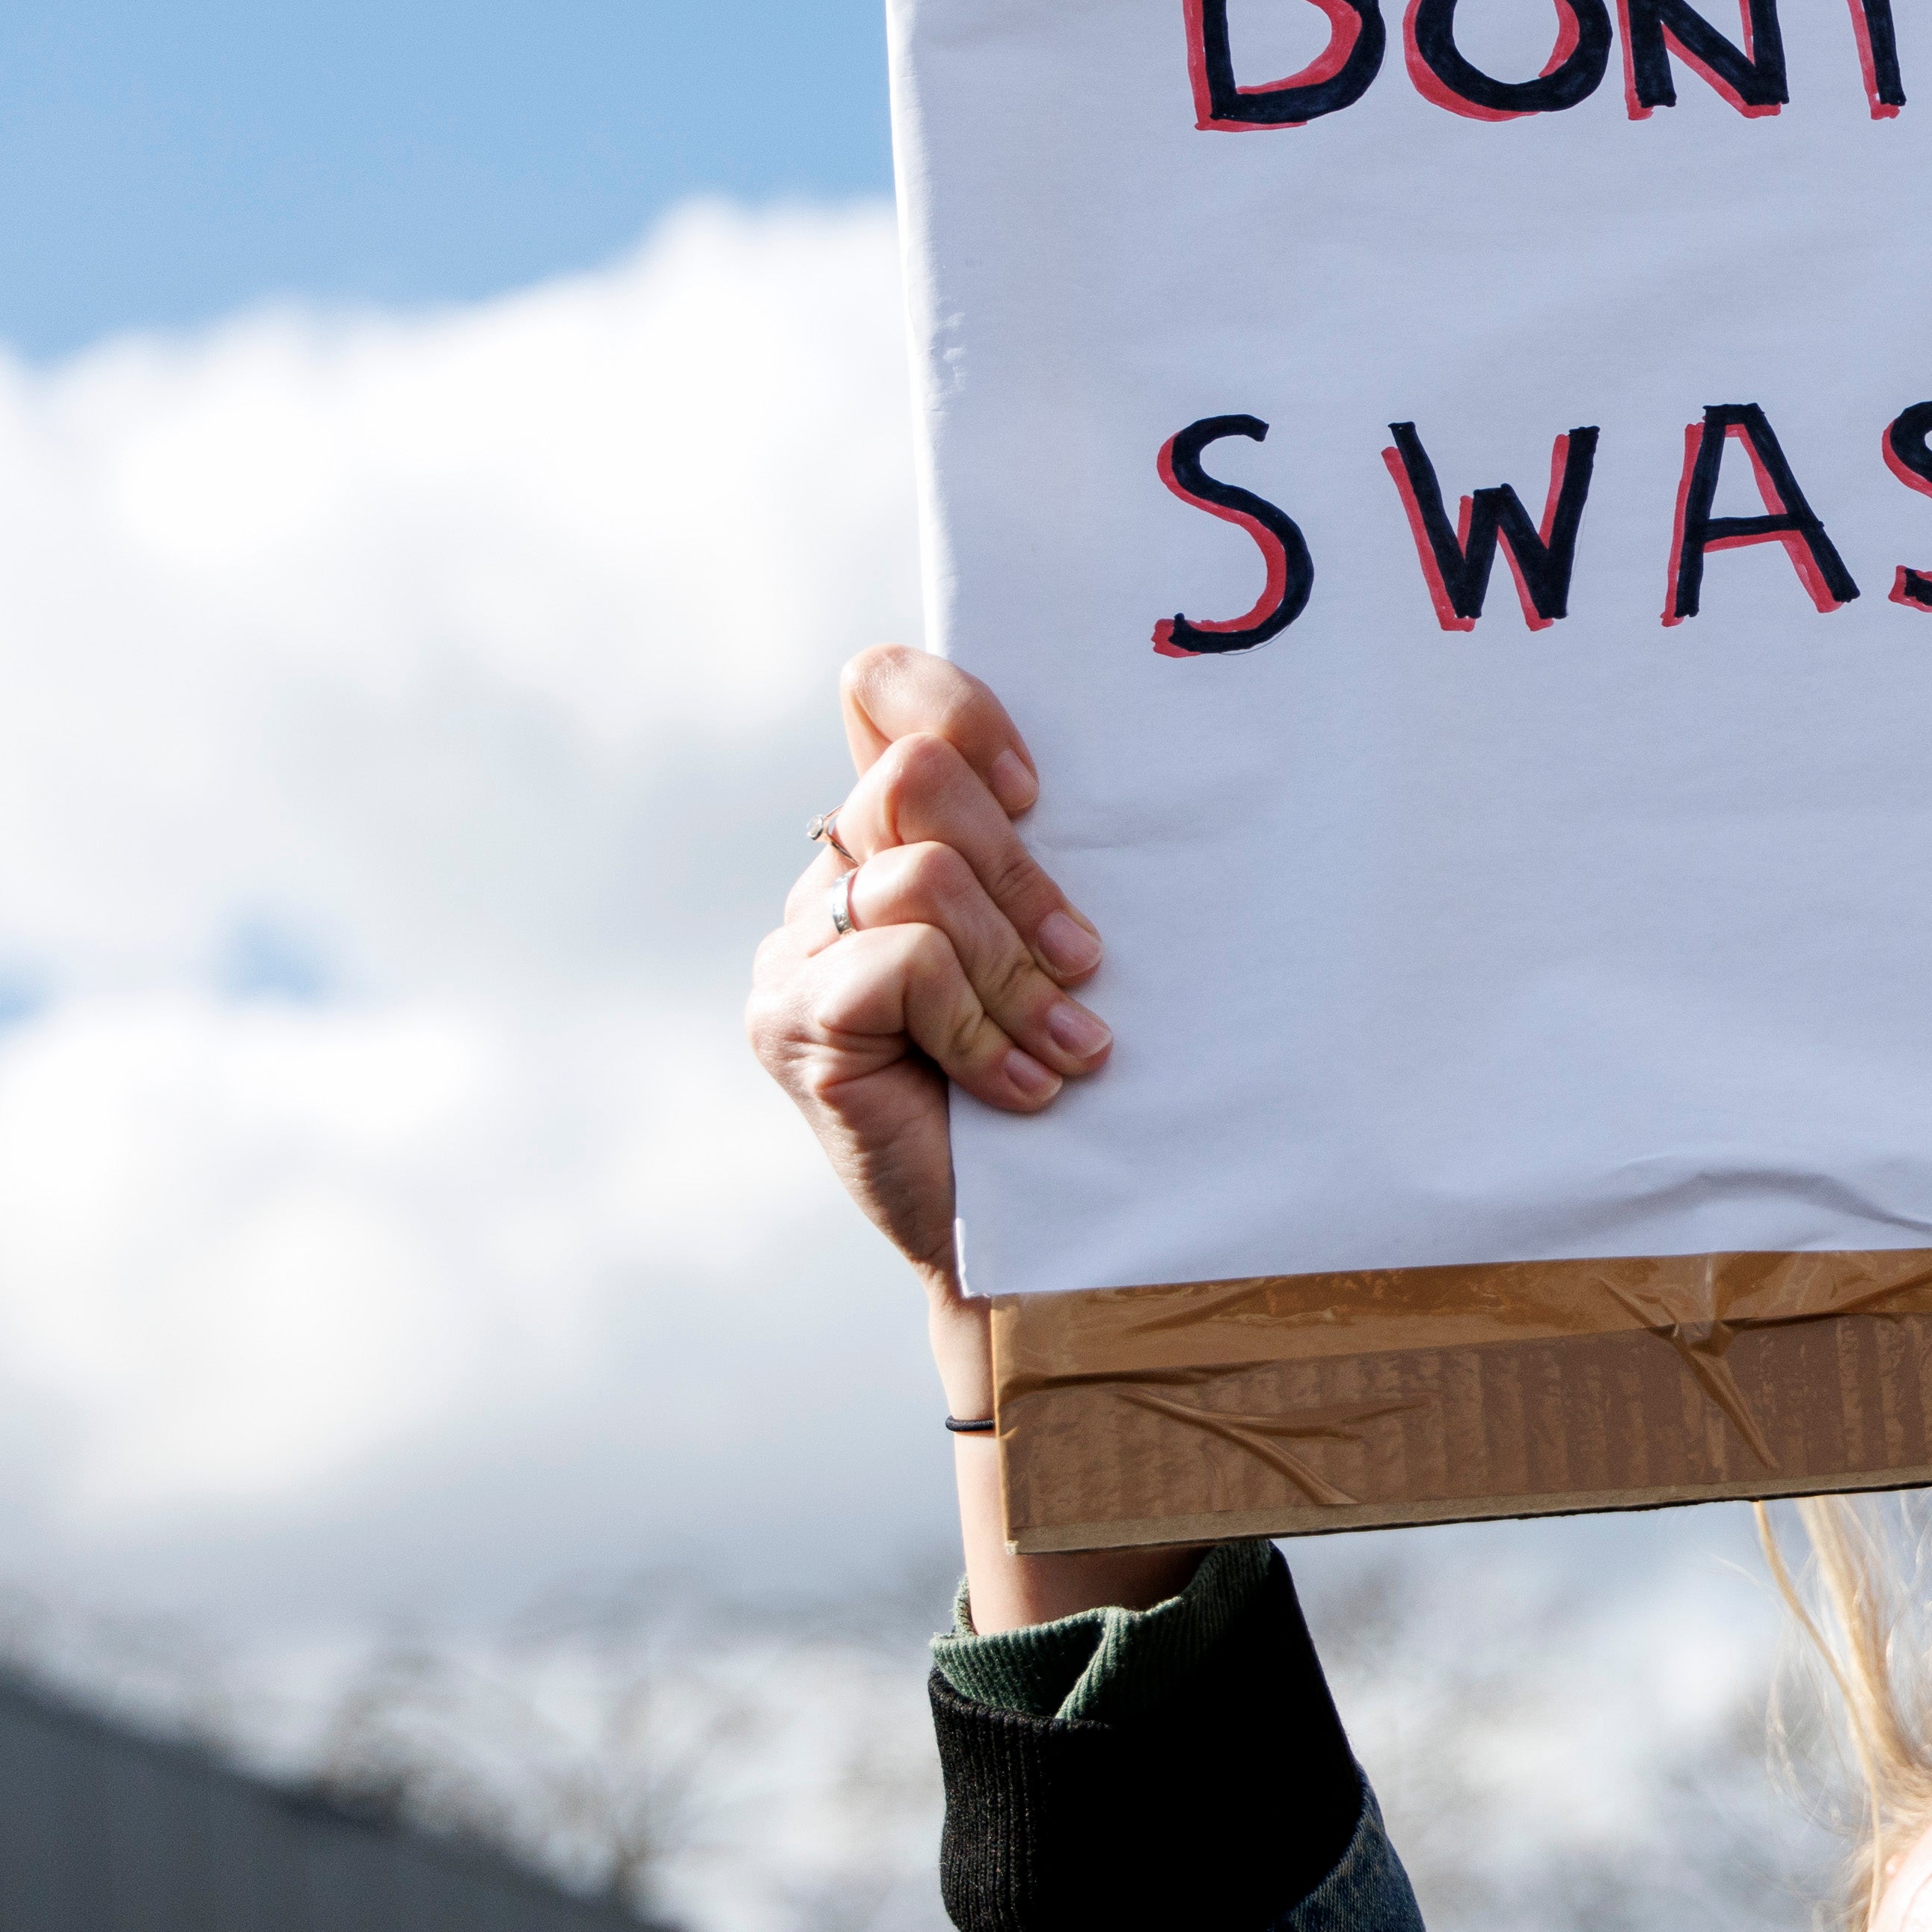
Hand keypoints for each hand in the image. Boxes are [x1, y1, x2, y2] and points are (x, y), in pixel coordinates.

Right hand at [744, 646, 1108, 1283]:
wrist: (1043, 1243)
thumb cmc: (1074, 1090)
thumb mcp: (1069, 950)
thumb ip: (1053, 863)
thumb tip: (1139, 777)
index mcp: (896, 840)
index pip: (882, 689)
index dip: (962, 710)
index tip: (1040, 795)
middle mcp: (829, 879)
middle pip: (914, 775)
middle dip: (1023, 873)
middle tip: (1081, 966)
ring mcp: (794, 952)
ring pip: (923, 877)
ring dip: (1018, 973)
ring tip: (1066, 1051)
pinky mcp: (792, 1023)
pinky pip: (903, 964)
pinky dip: (981, 1029)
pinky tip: (1020, 1090)